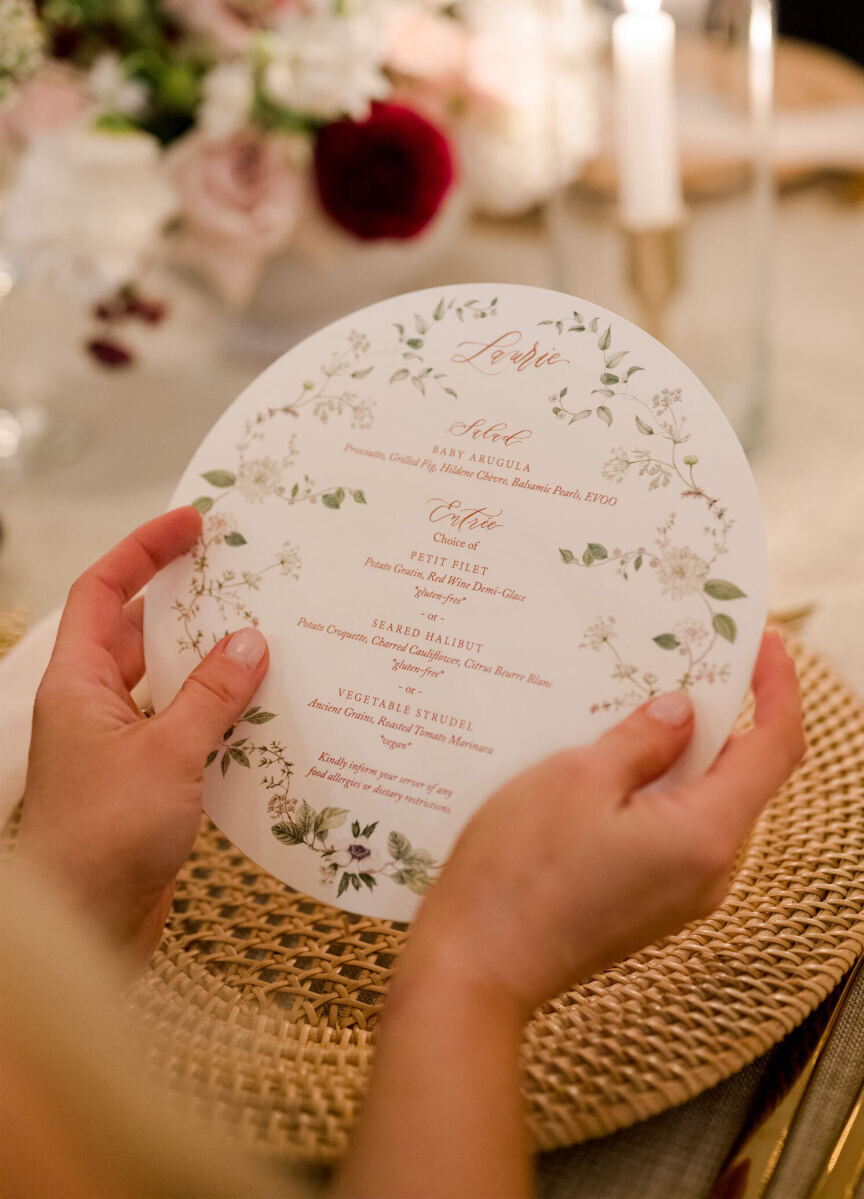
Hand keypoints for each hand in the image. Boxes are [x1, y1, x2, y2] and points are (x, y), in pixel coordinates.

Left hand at [17, 508, 269, 963]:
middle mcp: (96, 706)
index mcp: (79, 684)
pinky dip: (224, 716)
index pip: (103, 592)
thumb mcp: (166, 754)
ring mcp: (122, 745)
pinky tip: (268, 712)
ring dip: (214, 663)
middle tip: (245, 575)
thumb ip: (211, 696)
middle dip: (189, 602)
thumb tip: (250, 640)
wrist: (83, 927)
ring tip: (271, 636)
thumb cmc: (104, 835)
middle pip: (141, 633)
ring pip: (171, 684)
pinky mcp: (150, 782)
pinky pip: (189, 729)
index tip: (193, 524)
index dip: (142, 550)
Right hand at [401, 630, 804, 1018]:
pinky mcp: (649, 903)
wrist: (477, 968)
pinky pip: (674, 830)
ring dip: (685, 752)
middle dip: (726, 715)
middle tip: (689, 658)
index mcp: (705, 835)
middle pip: (742, 776)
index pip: (774, 749)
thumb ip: (642, 739)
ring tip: (641, 702)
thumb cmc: (520, 872)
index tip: (765, 642)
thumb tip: (683, 712)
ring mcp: (681, 894)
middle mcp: (710, 872)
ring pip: (705, 803)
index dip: (778, 689)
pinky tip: (615, 761)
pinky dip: (660, 788)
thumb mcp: (576, 778)